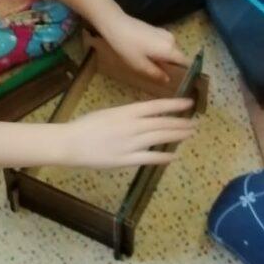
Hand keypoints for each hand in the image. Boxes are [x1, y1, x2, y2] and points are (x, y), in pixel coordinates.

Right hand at [59, 98, 196, 168]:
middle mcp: (131, 126)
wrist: (69, 143)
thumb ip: (127, 115)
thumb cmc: (85, 126)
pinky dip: (162, 157)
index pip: (156, 106)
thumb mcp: (108, 113)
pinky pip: (148, 158)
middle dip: (180, 123)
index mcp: (125, 112)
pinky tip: (173, 156)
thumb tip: (145, 117)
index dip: (174, 105)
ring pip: (159, 139)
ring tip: (189, 135)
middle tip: (194, 123)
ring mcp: (129, 144)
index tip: (189, 104)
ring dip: (176, 136)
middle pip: (161, 123)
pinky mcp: (125, 160)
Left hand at [94, 15, 188, 84]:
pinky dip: (160, 52)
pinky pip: (164, 44)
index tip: (181, 81)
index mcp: (170, 49)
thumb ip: (156, 74)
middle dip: (173, 66)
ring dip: (165, 59)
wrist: (116, 24)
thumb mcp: (140, 65)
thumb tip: (168, 80)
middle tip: (162, 77)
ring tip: (153, 67)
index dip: (186, 72)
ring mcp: (165, 33)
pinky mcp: (158, 30)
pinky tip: (147, 56)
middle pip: (178, 57)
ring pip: (170, 50)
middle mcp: (172, 40)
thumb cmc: (127, 47)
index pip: (186, 62)